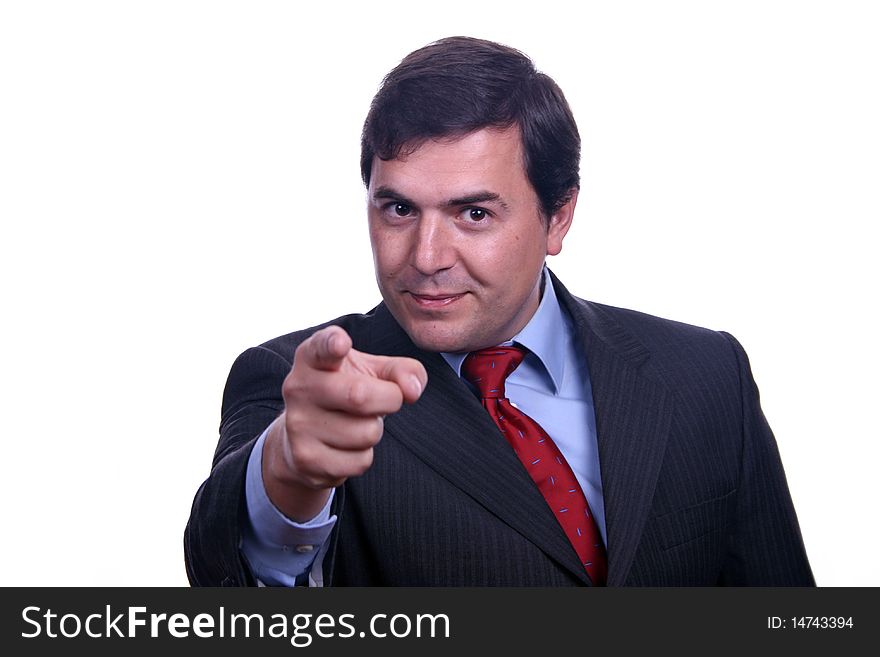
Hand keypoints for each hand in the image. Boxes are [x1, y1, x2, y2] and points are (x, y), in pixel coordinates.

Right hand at [262, 325, 426, 521]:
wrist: (302, 436)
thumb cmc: (345, 392)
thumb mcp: (371, 371)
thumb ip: (400, 370)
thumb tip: (413, 390)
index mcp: (312, 358)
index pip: (321, 347)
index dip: (332, 344)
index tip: (341, 343)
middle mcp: (299, 388)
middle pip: (360, 396)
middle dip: (389, 399)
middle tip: (386, 398)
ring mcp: (298, 425)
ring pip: (367, 433)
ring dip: (374, 430)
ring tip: (355, 422)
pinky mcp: (306, 459)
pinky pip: (360, 461)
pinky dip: (363, 456)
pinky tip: (345, 446)